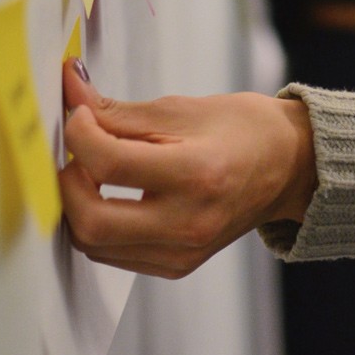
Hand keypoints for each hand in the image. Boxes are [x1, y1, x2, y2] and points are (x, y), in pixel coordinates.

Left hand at [59, 58, 316, 278]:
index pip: (108, 164)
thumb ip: (116, 109)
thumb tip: (69, 88)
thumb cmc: (241, 130)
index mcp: (196, 174)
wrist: (287, 168)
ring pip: (94, 244)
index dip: (78, 132)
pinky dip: (98, 225)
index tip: (78, 114)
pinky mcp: (176, 266)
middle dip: (66, 183)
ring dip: (77, 206)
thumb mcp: (180, 109)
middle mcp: (189, 222)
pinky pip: (113, 255)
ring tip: (91, 172)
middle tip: (75, 153)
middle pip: (91, 221)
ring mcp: (182, 251)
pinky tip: (109, 196)